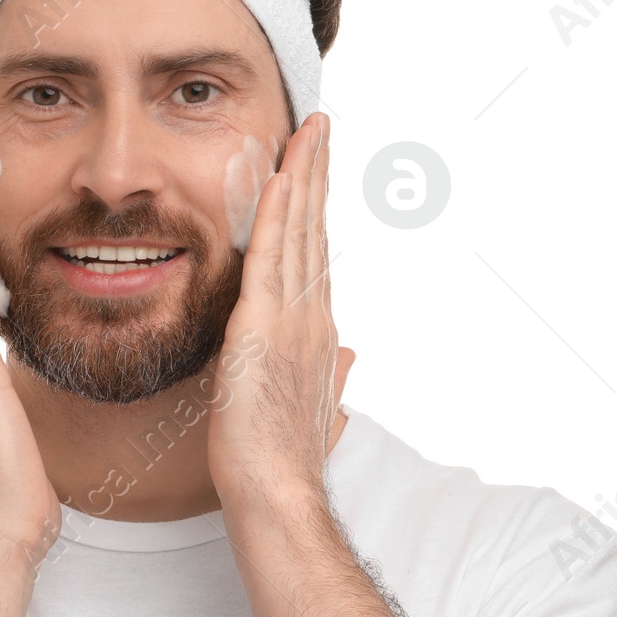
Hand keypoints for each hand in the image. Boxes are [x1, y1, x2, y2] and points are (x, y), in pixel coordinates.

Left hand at [205, 113, 355, 513]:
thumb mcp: (312, 410)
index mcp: (316, 333)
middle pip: (315, 231)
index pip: (316, 256)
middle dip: (317, 174)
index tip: (317, 167)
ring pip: (299, 232)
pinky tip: (280, 177)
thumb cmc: (283, 461)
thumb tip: (351, 359)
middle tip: (320, 125)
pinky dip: (277, 215)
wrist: (276, 490)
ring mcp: (294, 320)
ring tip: (308, 131)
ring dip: (303, 177)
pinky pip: (272, 258)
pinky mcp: (264, 328)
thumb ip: (332, 379)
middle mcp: (313, 318)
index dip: (317, 208)